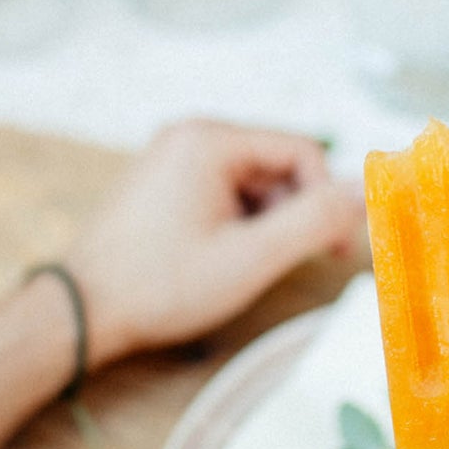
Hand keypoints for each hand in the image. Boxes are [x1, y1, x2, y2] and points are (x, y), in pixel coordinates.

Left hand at [66, 120, 363, 368]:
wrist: (83, 311)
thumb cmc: (159, 285)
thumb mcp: (251, 258)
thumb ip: (314, 222)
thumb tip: (365, 194)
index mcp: (210, 141)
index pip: (302, 150)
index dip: (328, 197)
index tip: (336, 247)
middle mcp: (190, 137)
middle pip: (279, 164)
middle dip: (299, 211)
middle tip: (306, 261)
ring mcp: (174, 159)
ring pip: (255, 182)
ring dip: (271, 221)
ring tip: (256, 266)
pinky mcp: (166, 184)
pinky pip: (226, 192)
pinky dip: (243, 223)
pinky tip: (232, 260)